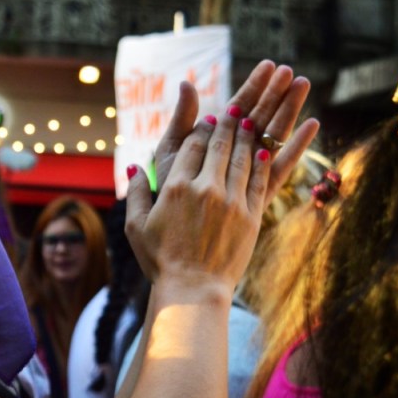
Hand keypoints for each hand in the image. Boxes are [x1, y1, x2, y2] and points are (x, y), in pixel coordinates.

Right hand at [125, 76, 318, 291]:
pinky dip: (263, 161)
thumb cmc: (160, 260)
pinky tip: (265, 149)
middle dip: (228, 123)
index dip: (200, 129)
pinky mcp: (251, 216)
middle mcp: (205, 189)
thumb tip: (133, 167)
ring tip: (251, 121)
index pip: (191, 147)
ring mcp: (231, 201)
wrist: (193, 289)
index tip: (208, 119)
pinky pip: (259, 180)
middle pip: (219, 145)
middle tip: (235, 108)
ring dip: (247, 136)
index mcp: (176, 188)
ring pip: (242, 157)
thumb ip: (136, 192)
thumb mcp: (136, 226)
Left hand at [153, 61, 318, 202]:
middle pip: (259, 117)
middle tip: (290, 70)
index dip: (253, 86)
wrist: (169, 232)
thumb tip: (186, 82)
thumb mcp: (170, 151)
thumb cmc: (166, 191)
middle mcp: (234, 154)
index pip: (237, 107)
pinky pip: (280, 167)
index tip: (268, 65)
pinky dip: (295, 147)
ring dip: (289, 110)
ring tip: (303, 84)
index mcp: (214, 140)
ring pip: (272, 136)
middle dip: (274, 93)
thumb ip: (183, 120)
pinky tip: (312, 124)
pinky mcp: (257, 193)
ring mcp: (247, 172)